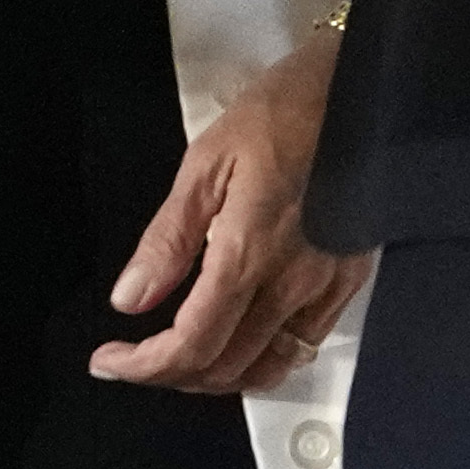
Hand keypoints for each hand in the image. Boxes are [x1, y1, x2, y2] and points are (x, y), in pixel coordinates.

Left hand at [93, 29, 372, 392]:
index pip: (191, 344)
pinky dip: (262, 360)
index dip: (143, 367)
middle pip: (225, 368)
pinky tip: (239, 339)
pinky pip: (303, 346)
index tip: (108, 361)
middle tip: (135, 358)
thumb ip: (168, 239)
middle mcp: (291, 284)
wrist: (361, 92)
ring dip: (217, 377)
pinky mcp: (349, 281)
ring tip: (180, 357)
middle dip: (170, 375)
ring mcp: (326, 288)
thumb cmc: (282, 113)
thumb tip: (130, 298)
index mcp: (248, 252)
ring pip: (267, 368)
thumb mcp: (206, 162)